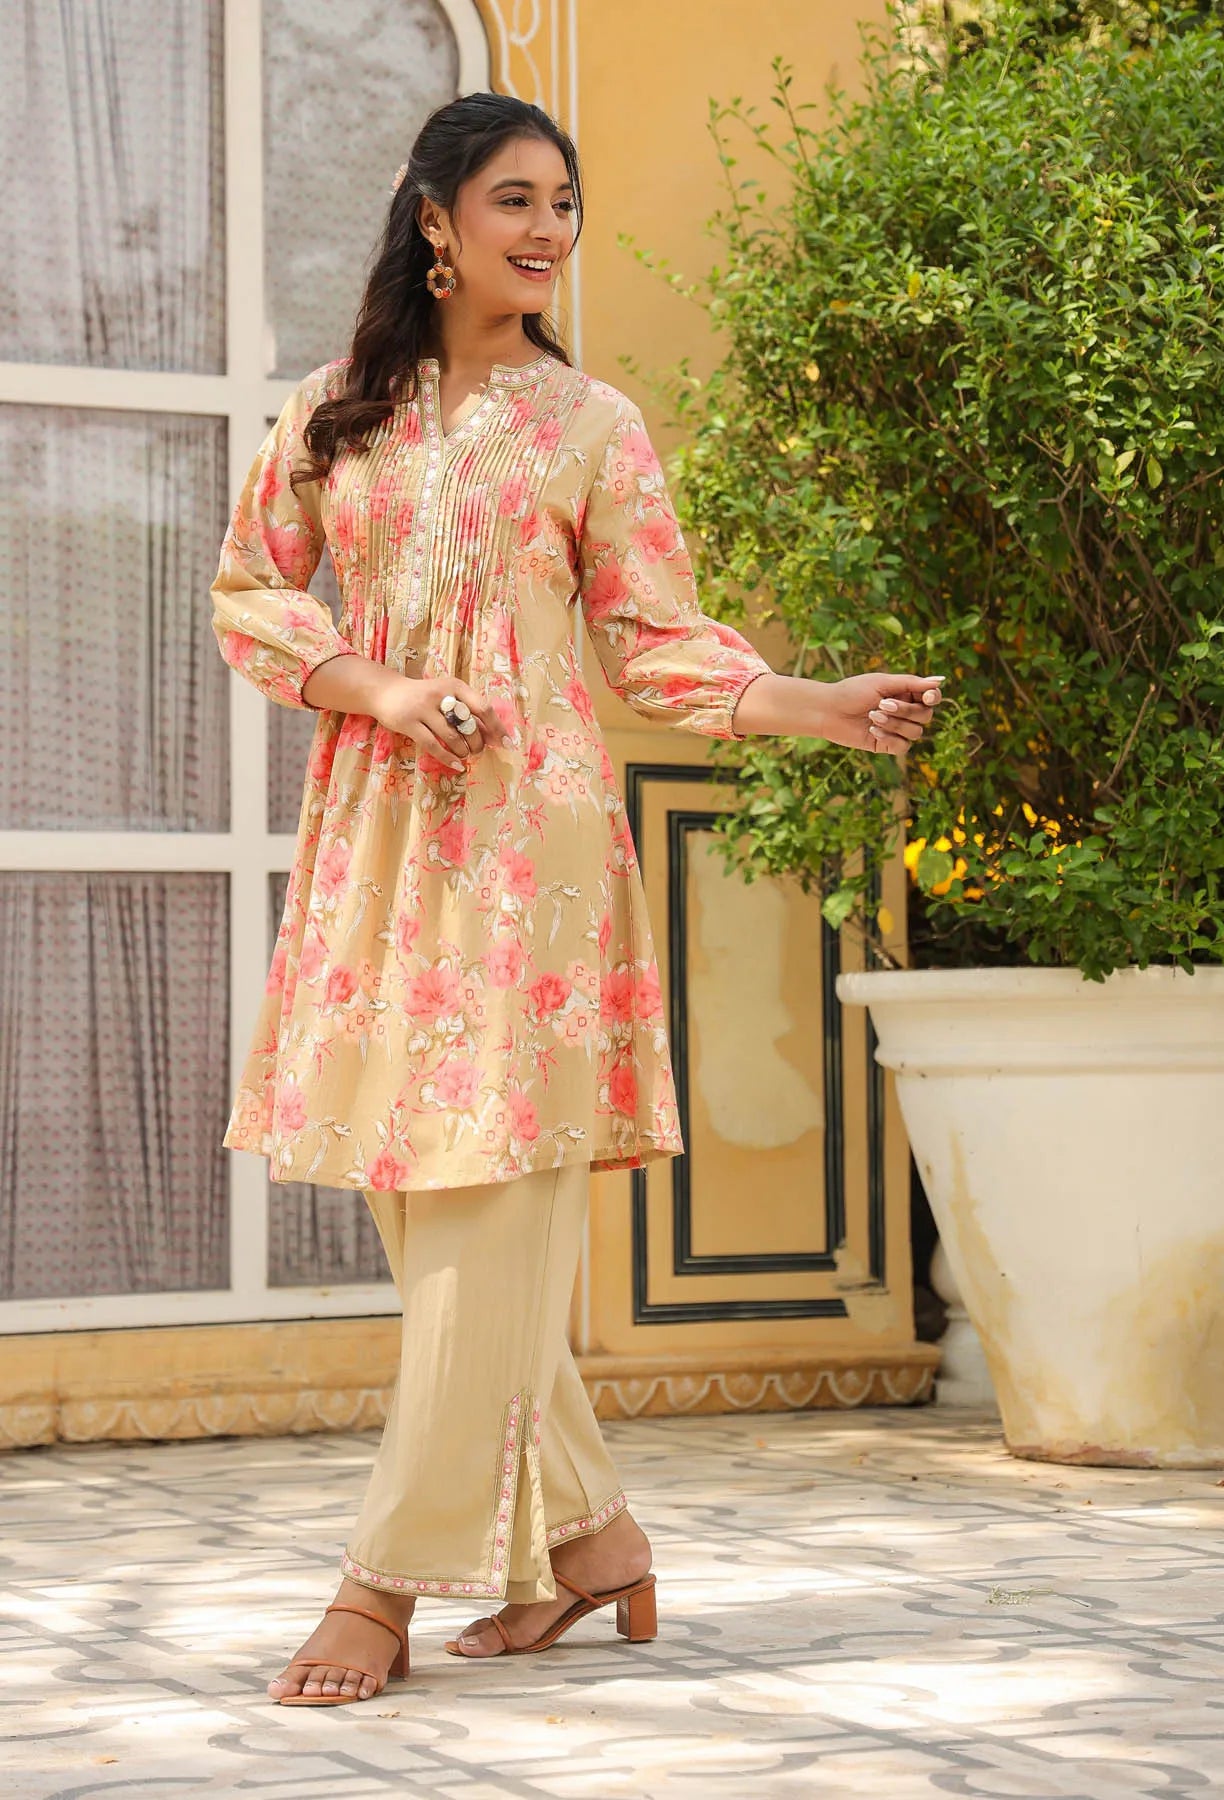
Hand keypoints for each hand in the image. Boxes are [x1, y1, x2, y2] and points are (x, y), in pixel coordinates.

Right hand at [373, 675, 510, 772]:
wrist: (387, 692)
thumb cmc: (423, 697)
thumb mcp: (446, 696)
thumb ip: (468, 712)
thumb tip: (494, 736)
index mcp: (455, 686)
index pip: (483, 708)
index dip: (497, 728)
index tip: (507, 744)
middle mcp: (441, 694)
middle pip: (469, 725)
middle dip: (478, 743)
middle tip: (477, 751)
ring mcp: (423, 708)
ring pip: (452, 737)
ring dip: (463, 751)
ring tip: (464, 755)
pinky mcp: (409, 722)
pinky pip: (433, 745)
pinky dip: (448, 758)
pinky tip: (456, 765)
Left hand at [818, 673, 945, 756]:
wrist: (828, 710)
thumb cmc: (852, 691)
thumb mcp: (882, 683)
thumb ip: (912, 684)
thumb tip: (941, 681)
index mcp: (905, 694)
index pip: (931, 699)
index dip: (933, 699)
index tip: (926, 697)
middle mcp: (905, 712)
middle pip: (925, 716)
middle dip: (905, 711)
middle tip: (882, 704)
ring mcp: (896, 730)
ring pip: (916, 733)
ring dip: (894, 723)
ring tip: (873, 715)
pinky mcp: (887, 745)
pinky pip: (903, 747)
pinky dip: (889, 737)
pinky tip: (872, 729)